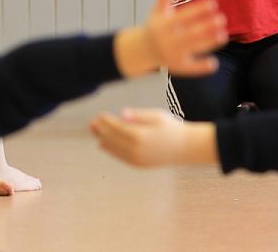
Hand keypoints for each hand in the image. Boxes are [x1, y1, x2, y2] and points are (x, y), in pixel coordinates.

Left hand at [89, 108, 214, 166]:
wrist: (185, 148)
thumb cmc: (171, 128)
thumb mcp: (156, 116)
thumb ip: (138, 115)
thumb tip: (122, 114)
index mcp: (140, 136)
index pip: (116, 128)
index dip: (106, 121)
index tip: (100, 115)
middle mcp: (136, 150)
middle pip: (112, 139)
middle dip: (101, 130)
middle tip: (92, 123)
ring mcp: (137, 159)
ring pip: (114, 150)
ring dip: (103, 140)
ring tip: (95, 132)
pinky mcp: (139, 164)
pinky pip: (120, 157)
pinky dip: (110, 150)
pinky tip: (104, 144)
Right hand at [115, 0, 227, 77]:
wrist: (142, 50)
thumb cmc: (154, 27)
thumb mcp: (158, 11)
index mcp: (164, 24)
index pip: (184, 16)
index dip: (199, 9)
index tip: (213, 3)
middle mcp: (168, 40)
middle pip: (191, 33)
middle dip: (207, 26)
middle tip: (222, 18)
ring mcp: (173, 54)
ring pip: (194, 48)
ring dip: (209, 42)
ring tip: (223, 34)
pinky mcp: (177, 67)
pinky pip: (190, 68)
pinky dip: (201, 67)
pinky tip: (213, 63)